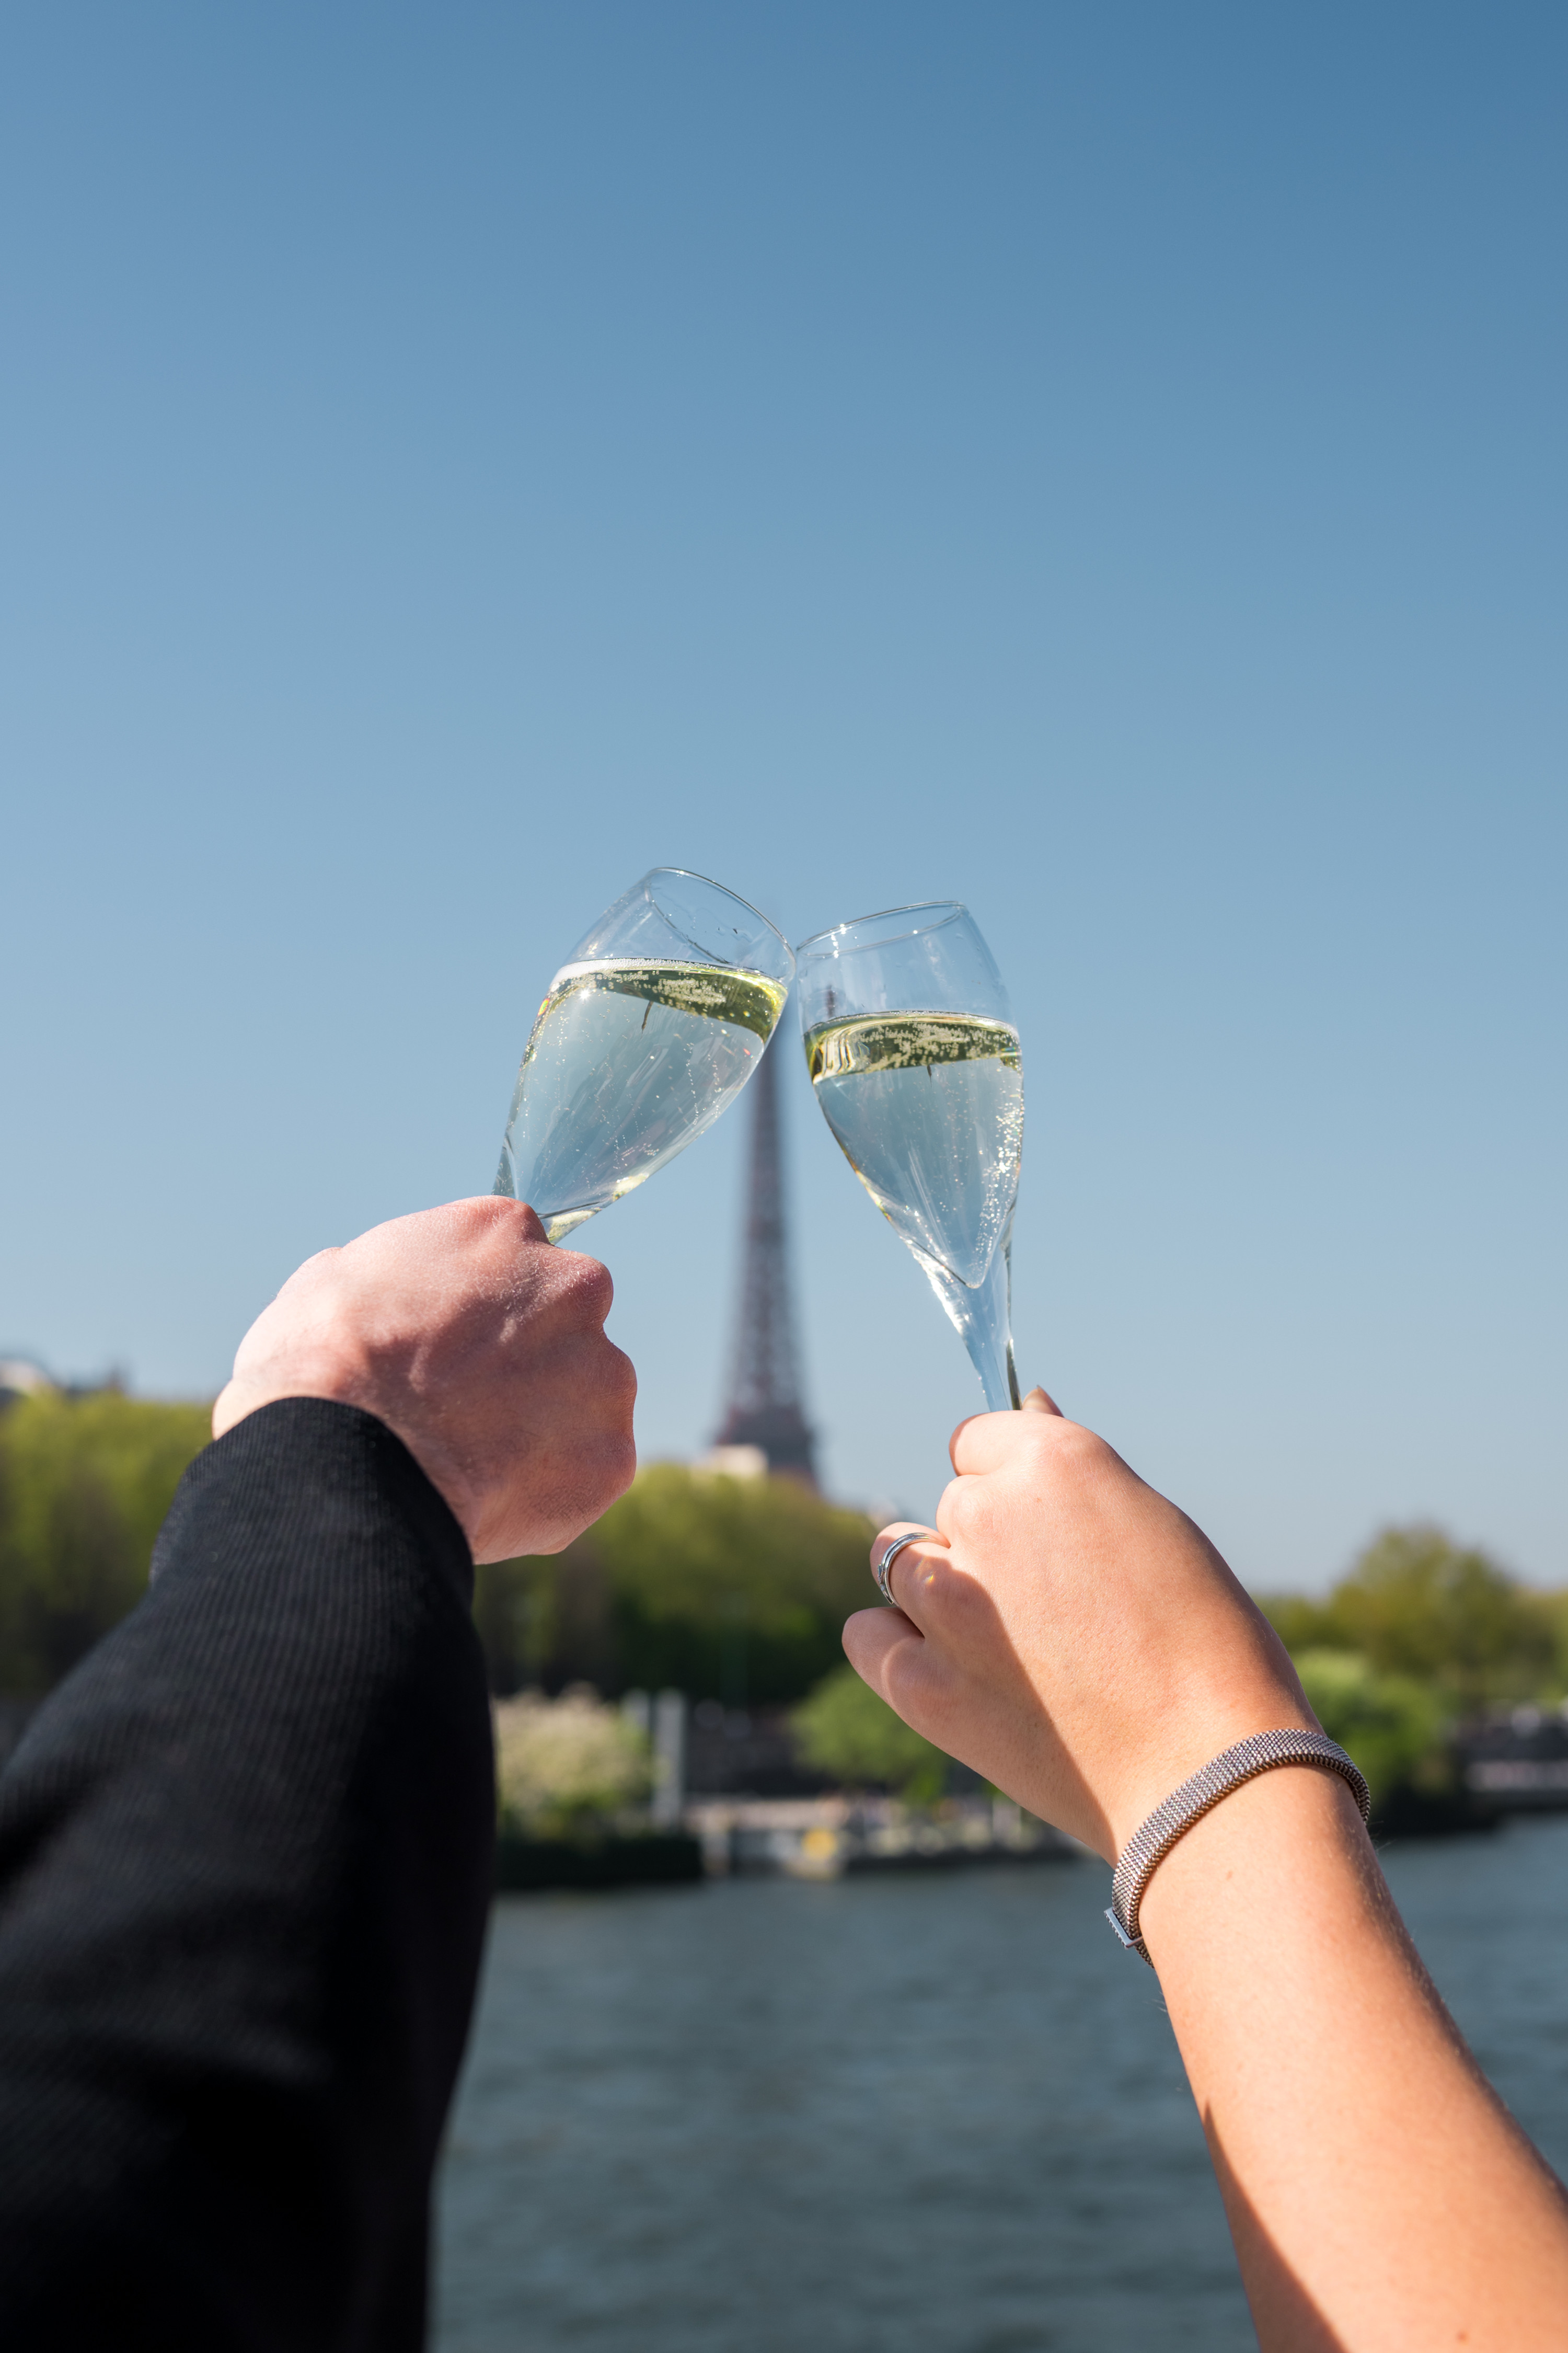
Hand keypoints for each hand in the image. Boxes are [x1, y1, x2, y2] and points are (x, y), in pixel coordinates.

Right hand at [213, 1197, 636, 1561]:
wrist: (341, 1467)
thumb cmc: (320, 1368)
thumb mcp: (332, 1279)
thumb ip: (394, 1276)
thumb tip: (392, 1296)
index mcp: (505, 1230)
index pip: (514, 1255)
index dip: (479, 1305)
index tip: (451, 1342)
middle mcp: (573, 1290)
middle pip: (564, 1323)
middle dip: (525, 1360)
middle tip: (464, 1406)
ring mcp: (603, 1377)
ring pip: (584, 1399)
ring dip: (542, 1425)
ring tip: (468, 1461)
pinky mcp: (610, 1459)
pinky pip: (585, 1472)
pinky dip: (547, 1488)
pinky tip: (487, 1499)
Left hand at [843, 1388, 1313, 1858]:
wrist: (1209, 1769)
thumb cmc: (1205, 1646)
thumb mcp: (1153, 1527)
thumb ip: (1072, 1477)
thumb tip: (1029, 1402)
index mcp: (1055, 1460)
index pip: (979, 1440)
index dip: (1010, 1485)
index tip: (1043, 1529)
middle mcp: (987, 1512)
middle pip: (948, 1505)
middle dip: (984, 1543)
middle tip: (1050, 1606)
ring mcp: (948, 1598)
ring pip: (898, 1561)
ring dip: (939, 1590)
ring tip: (1004, 1644)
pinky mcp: (922, 1681)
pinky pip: (867, 1636)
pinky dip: (895, 1647)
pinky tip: (947, 1672)